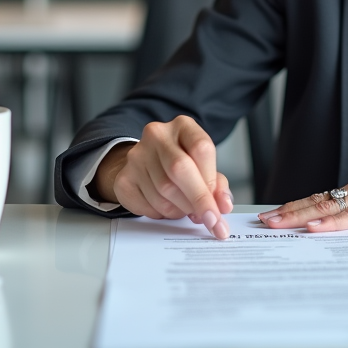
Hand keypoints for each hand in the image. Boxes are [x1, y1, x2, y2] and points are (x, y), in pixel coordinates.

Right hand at [92, 116, 233, 239]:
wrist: (145, 163)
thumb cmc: (180, 163)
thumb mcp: (203, 165)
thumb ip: (217, 184)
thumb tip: (223, 204)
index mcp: (182, 126)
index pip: (201, 149)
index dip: (212, 182)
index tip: (220, 209)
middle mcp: (157, 135)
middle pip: (180, 168)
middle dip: (198, 200)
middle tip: (211, 221)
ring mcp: (136, 155)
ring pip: (164, 191)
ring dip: (181, 209)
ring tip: (185, 208)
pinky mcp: (124, 178)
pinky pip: (147, 205)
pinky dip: (162, 214)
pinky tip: (166, 207)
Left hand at [256, 149, 347, 232]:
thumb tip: (345, 229)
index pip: (320, 200)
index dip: (294, 207)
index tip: (272, 216)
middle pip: (316, 202)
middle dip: (287, 212)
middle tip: (262, 221)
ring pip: (329, 208)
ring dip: (300, 216)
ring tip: (277, 223)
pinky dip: (332, 223)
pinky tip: (316, 228)